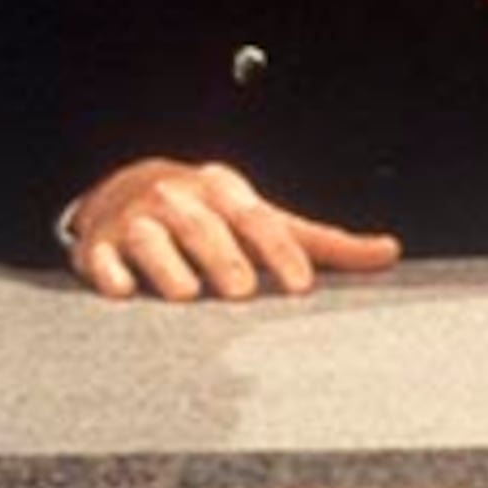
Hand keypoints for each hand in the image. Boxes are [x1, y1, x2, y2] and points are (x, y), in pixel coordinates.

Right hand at [66, 158, 400, 301]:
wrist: (129, 192)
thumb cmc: (215, 217)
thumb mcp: (266, 220)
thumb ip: (323, 243)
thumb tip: (390, 252)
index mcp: (227, 192)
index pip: (260, 222)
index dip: (281, 252)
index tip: (300, 286)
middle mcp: (181, 200)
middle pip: (205, 228)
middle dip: (224, 259)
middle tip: (240, 293)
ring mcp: (136, 220)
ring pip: (152, 240)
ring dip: (168, 266)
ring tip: (186, 295)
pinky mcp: (98, 246)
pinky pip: (102, 259)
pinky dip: (111, 273)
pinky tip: (123, 291)